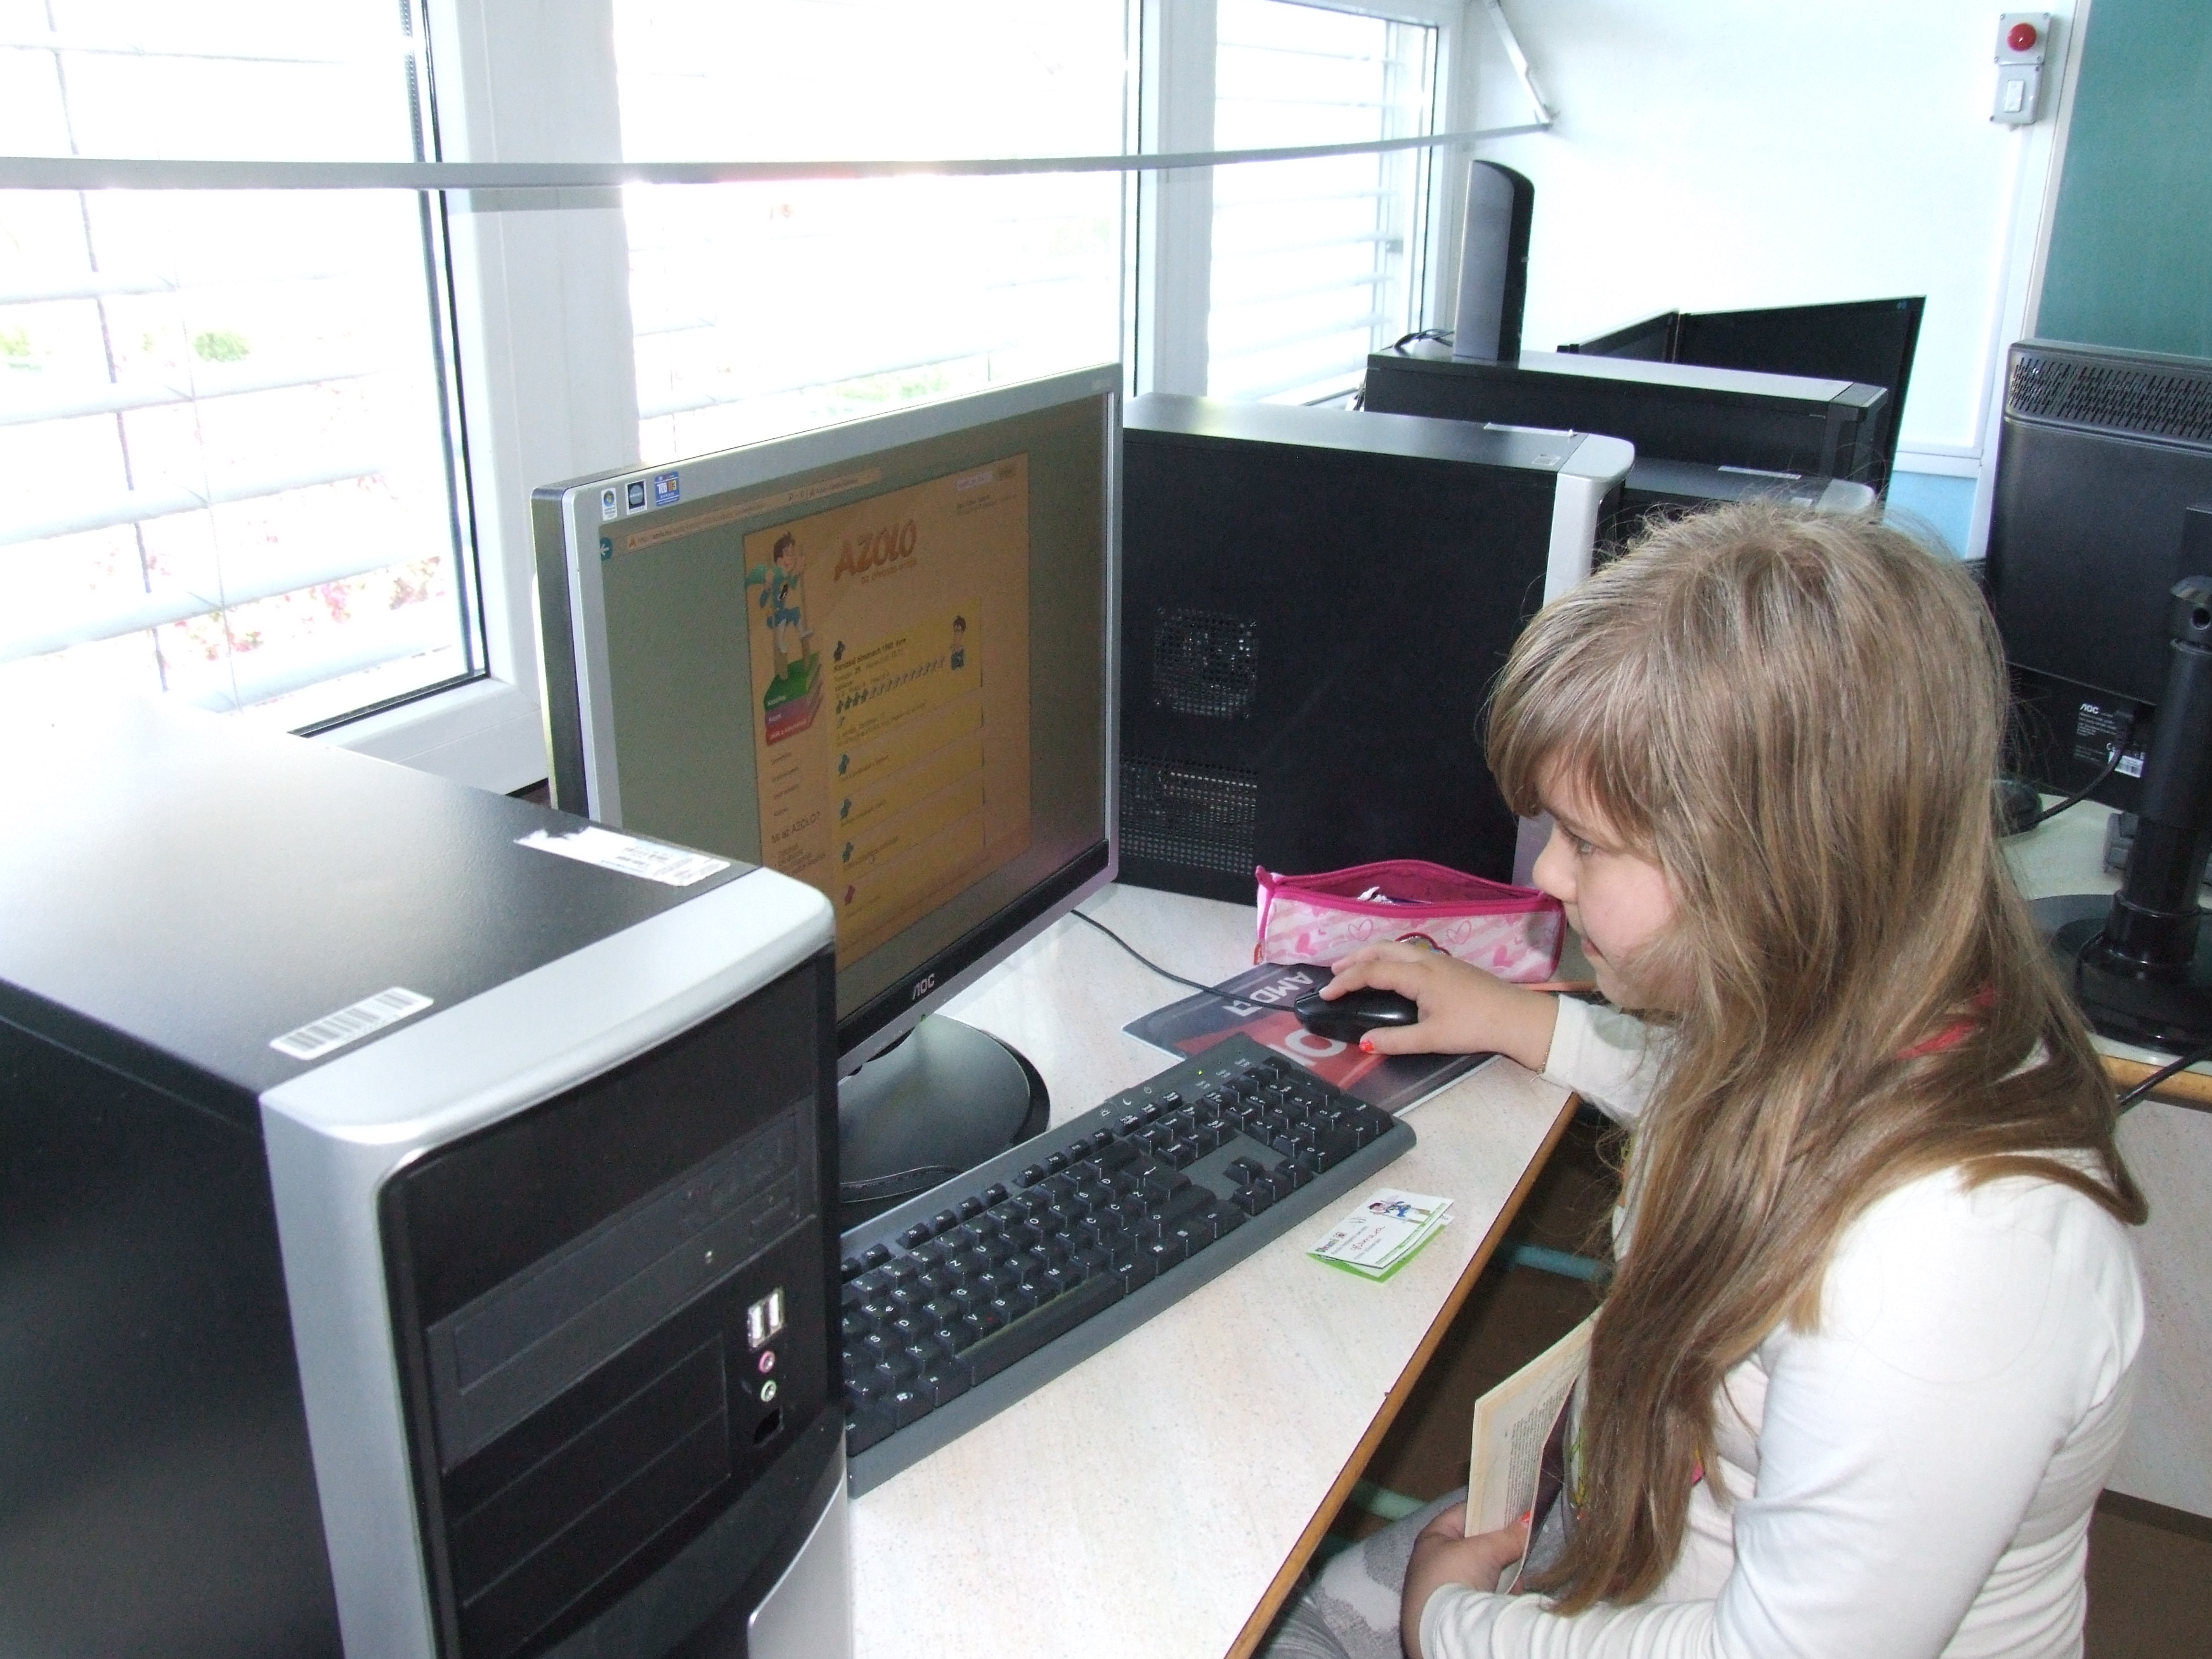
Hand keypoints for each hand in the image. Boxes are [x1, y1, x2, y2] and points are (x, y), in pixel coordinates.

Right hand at [1323, 942, 1558, 1071]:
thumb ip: (1396, 1040)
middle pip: (1382, 948)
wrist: (1517, 1017)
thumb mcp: (1433, 1038)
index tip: (1325, 993)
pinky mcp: (1450, 965)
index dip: (1345, 981)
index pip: (1372, 971)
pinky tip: (1390, 971)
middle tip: (1334, 972)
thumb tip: (1364, 1043)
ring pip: (1397, 947)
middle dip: (1354, 957)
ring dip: (1372, 954)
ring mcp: (1440, 960)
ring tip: (1356, 968)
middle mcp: (1426, 960)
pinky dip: (1389, 957)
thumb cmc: (1475, 1026)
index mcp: (1419, 975)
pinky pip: (1410, 953)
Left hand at [1400, 1506, 1531, 1658]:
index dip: (1488, 1509)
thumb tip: (1528, 1520)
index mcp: (1432, 1538)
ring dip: (1502, 1573)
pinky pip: (1484, 1595)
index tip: (1514, 1508)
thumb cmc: (1455, 1577)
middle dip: (1500, 1546)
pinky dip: (1499, 1593)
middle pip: (1476, 1545)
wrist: (1442, 1629)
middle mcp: (1435, 1561)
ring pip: (1484, 1572)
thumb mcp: (1485, 1550)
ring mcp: (1446, 1587)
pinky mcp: (1458, 1610)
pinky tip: (1511, 1593)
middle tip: (1521, 1540)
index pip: (1463, 1514)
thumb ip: (1508, 1535)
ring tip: (1518, 1569)